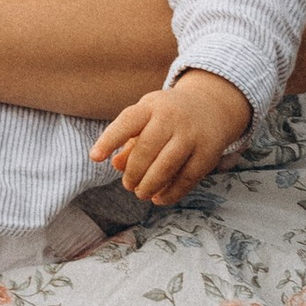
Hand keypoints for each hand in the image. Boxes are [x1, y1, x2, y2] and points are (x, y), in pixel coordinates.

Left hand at [91, 70, 251, 207]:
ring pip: (166, 166)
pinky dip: (170, 193)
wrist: (210, 107)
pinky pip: (186, 178)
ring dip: (149, 185)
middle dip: (133, 173)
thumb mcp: (146, 118)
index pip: (127, 122)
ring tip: (141, 193)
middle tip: (128, 185)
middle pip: (146, 149)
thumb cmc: (167, 116)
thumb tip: (116, 164)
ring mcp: (191, 135)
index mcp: (151, 107)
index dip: (109, 140)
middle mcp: (172, 117)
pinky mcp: (207, 153)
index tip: (95, 157)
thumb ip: (128, 140)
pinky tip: (159, 198)